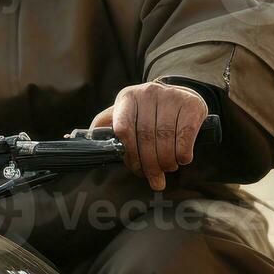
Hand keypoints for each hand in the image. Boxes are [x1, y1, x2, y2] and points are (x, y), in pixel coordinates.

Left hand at [90, 82, 208, 191]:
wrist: (180, 94)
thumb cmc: (147, 112)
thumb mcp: (124, 114)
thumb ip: (106, 127)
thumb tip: (82, 140)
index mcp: (127, 98)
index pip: (123, 129)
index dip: (129, 154)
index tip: (135, 169)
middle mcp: (148, 93)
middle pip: (146, 137)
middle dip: (150, 164)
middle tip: (154, 179)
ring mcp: (171, 96)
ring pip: (165, 138)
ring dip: (166, 161)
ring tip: (167, 169)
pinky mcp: (191, 104)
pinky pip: (185, 136)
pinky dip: (182, 153)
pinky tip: (181, 159)